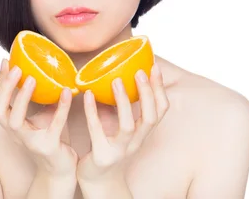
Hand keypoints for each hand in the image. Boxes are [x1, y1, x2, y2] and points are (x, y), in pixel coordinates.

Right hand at [0, 59, 77, 176]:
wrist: (61, 170)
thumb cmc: (50, 137)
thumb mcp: (40, 115)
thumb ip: (38, 97)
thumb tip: (41, 68)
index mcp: (11, 124)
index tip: (6, 61)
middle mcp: (15, 133)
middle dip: (5, 88)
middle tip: (17, 68)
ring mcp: (30, 141)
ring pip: (16, 121)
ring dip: (22, 98)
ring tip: (32, 78)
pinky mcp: (49, 146)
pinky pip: (54, 126)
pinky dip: (60, 108)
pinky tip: (66, 92)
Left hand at [77, 63, 169, 181]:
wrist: (97, 181)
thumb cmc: (108, 147)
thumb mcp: (121, 127)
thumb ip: (122, 107)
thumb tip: (118, 75)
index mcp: (142, 133)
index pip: (160, 110)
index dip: (159, 89)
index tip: (154, 67)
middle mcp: (135, 142)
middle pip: (150, 118)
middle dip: (147, 93)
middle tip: (139, 71)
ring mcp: (119, 150)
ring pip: (127, 126)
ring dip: (123, 102)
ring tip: (116, 81)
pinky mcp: (101, 155)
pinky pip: (97, 132)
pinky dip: (93, 112)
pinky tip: (88, 95)